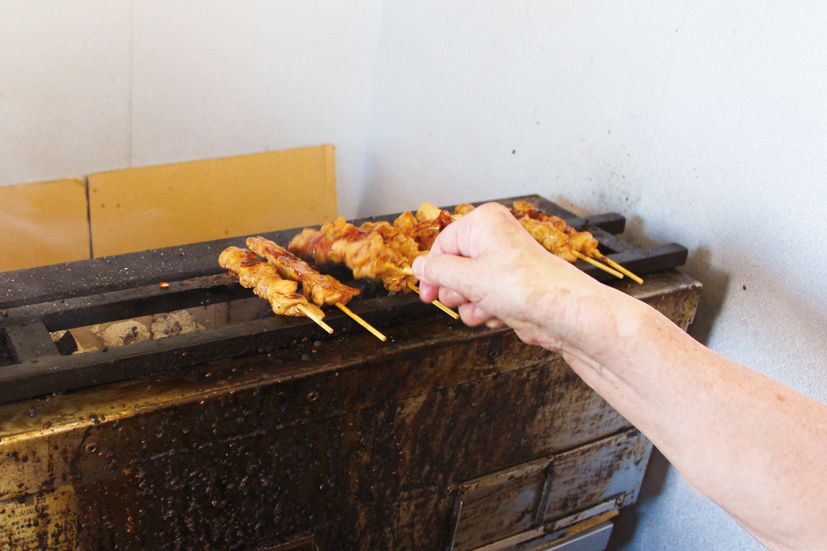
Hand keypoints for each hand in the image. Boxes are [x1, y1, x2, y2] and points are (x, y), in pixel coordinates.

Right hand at [412, 202, 606, 350]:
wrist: (561, 313)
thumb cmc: (525, 286)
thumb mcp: (468, 277)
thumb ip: (437, 271)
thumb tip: (418, 266)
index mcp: (484, 223)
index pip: (442, 244)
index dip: (433, 271)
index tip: (426, 292)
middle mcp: (493, 239)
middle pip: (453, 267)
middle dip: (455, 290)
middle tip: (465, 297)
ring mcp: (502, 264)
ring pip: (466, 288)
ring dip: (470, 304)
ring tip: (486, 306)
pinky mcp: (508, 287)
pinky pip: (482, 300)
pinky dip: (484, 311)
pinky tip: (497, 315)